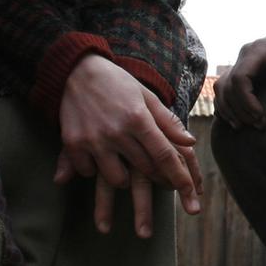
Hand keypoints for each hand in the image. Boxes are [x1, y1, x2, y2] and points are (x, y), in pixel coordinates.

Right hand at [56, 55, 202, 233]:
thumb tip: (191, 143)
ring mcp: (94, 139)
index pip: (165, 155)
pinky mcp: (74, 144)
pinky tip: (97, 155)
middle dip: (154, 175)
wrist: (76, 70)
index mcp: (139, 118)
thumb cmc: (118, 84)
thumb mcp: (146, 96)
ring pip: (118, 179)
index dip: (179, 177)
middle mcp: (118, 132)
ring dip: (124, 177)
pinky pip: (89, 173)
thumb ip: (168, 121)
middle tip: (153, 169)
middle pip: (145, 169)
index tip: (190, 194)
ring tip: (122, 161)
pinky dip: (94, 169)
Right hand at [215, 25, 265, 128]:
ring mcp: (243, 61)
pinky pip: (226, 87)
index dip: (246, 101)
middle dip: (240, 109)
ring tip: (243, 126)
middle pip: (228, 85)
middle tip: (259, 125)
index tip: (260, 116)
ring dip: (229, 108)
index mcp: (258, 50)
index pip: (240, 78)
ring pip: (223, 87)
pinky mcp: (245, 69)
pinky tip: (236, 119)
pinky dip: (227, 103)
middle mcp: (245, 54)